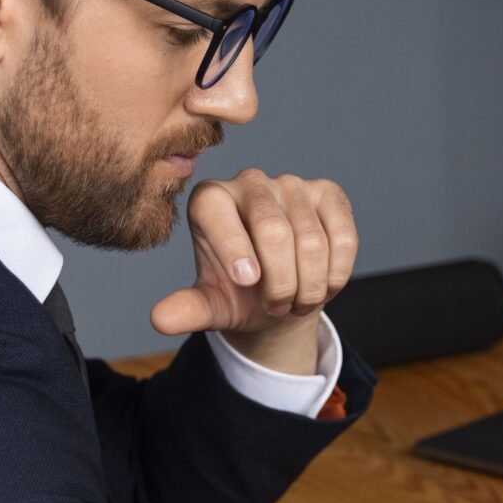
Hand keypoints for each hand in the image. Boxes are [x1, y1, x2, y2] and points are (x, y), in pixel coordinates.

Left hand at [152, 170, 357, 372]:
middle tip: (276, 308)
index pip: (221, 214)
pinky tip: (323, 284)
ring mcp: (292, 184)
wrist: (280, 291)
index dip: (236, 251)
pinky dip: (336, 273)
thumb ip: (189, 309)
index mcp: (210, 200)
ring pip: (312, 240)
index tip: (247, 283)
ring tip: (298, 302)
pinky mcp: (328, 194)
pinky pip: (342, 236)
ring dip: (309, 286)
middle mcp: (249, 182)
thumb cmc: (239, 292)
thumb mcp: (213, 305)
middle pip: (274, 230)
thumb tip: (160, 319)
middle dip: (280, 283)